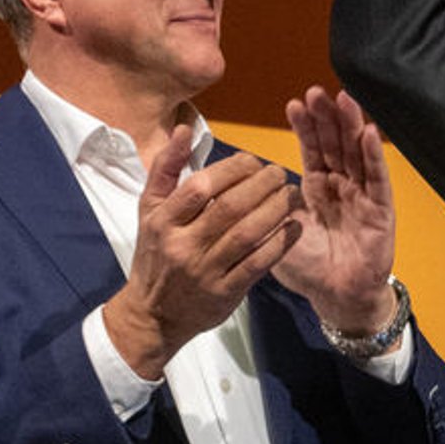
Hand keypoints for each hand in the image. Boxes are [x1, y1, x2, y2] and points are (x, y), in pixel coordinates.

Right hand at [104, 126, 301, 377]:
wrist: (153, 314)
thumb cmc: (155, 253)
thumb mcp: (149, 210)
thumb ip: (166, 168)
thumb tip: (184, 129)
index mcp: (163, 220)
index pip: (201, 186)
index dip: (233, 168)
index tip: (252, 162)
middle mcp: (182, 245)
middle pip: (230, 207)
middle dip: (263, 184)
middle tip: (280, 174)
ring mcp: (205, 271)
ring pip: (249, 233)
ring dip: (277, 209)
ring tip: (292, 194)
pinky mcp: (225, 293)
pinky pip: (259, 263)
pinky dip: (282, 242)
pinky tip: (296, 226)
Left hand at [272, 87, 398, 334]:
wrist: (336, 297)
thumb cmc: (308, 268)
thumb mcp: (278, 232)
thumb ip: (266, 207)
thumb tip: (243, 181)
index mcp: (318, 189)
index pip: (313, 150)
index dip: (306, 127)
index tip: (294, 103)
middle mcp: (342, 186)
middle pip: (336, 144)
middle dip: (328, 117)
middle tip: (317, 91)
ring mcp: (363, 196)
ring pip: (357, 154)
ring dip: (351, 126)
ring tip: (343, 99)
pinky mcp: (381, 210)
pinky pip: (378, 179)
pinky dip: (374, 156)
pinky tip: (369, 133)